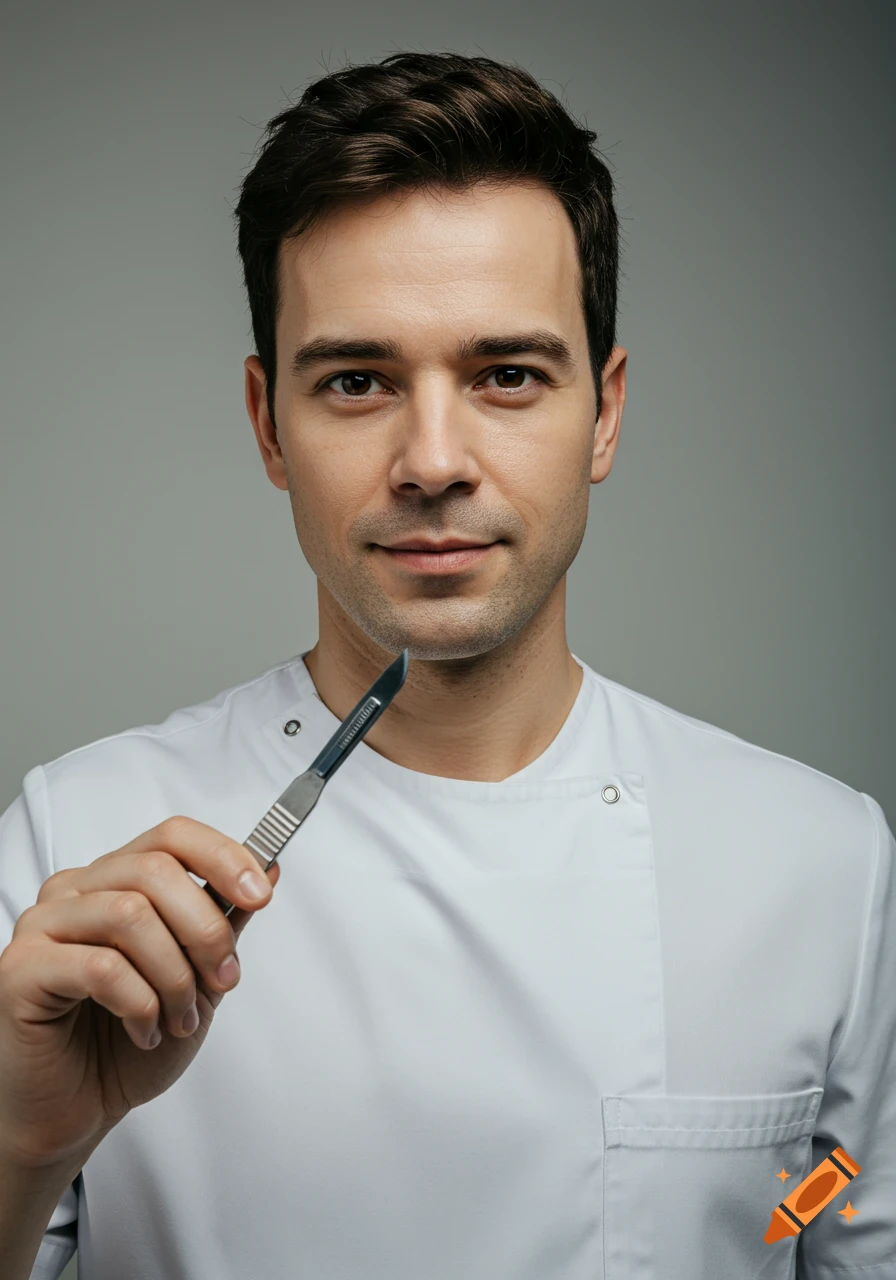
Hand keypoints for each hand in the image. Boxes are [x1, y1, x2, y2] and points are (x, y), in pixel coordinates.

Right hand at [0, 816, 280, 1169]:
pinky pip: (99, 967)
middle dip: (205, 929)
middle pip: (155, 869)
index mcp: (115, 880)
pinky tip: (144, 1031)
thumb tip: (266, 870)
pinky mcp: (20, 969)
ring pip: (130, 914)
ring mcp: (42, 926)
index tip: (259, 893)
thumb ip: (223, 922)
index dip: (222, 856)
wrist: (74, 1113)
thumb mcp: (196, 979)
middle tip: (222, 979)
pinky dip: (139, 1004)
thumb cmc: (123, 1046)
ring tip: (179, 1019)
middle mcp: (75, 892)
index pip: (171, 837)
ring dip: (174, 976)